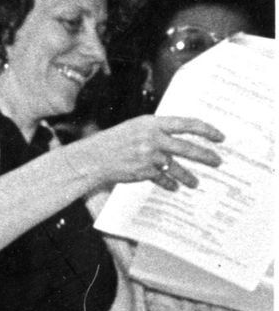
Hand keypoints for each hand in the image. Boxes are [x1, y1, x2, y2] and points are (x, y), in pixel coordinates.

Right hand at [89, 114, 222, 191]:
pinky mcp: (143, 172)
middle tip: (218, 162)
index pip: (187, 124)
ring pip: (176, 167)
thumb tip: (180, 135)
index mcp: (152, 123)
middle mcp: (153, 139)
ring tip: (195, 183)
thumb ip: (157, 130)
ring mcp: (148, 156)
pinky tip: (174, 187)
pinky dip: (169, 183)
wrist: (92, 158)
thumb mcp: (136, 128)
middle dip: (206, 156)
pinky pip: (162, 179)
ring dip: (188, 176)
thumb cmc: (113, 141)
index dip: (207, 130)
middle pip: (187, 148)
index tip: (220, 137)